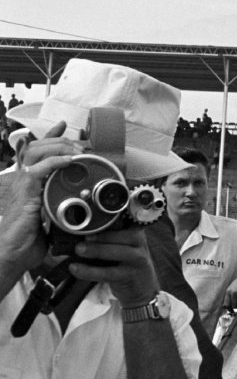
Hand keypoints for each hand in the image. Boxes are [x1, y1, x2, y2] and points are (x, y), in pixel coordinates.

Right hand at [0, 122, 75, 276]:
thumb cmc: (30, 237)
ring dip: (59, 147)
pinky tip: (68, 162)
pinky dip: (54, 162)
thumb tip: (81, 199)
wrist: (13, 254)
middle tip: (80, 145)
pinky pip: (37, 170)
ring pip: (37, 152)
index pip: (38, 151)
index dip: (50, 135)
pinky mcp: (24, 193)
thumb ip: (60, 202)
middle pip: (39, 146)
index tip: (64, 125)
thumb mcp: (50, 214)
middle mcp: (24, 179)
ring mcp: (22, 185)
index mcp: (30, 181)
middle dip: (61, 140)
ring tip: (77, 152)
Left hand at [70, 226, 159, 307]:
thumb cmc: (127, 266)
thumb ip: (110, 240)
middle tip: (82, 238)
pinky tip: (76, 269)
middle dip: (101, 237)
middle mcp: (140, 244)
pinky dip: (90, 271)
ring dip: (96, 250)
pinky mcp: (130, 275)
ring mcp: (137, 260)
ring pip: (117, 252)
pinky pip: (108, 272)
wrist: (142, 290)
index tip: (90, 222)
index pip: (125, 223)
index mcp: (137, 233)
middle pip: (123, 236)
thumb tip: (82, 234)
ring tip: (79, 250)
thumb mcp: (124, 249)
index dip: (108, 222)